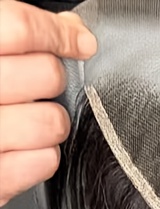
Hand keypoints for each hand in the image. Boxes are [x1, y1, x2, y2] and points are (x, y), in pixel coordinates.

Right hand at [0, 0, 96, 206]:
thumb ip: (11, 32)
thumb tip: (71, 29)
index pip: (17, 27)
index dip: (57, 32)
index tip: (78, 41)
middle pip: (46, 74)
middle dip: (52, 79)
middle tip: (36, 85)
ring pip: (52, 121)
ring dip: (50, 121)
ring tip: (27, 119)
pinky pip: (45, 161)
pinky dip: (42, 155)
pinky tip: (22, 147)